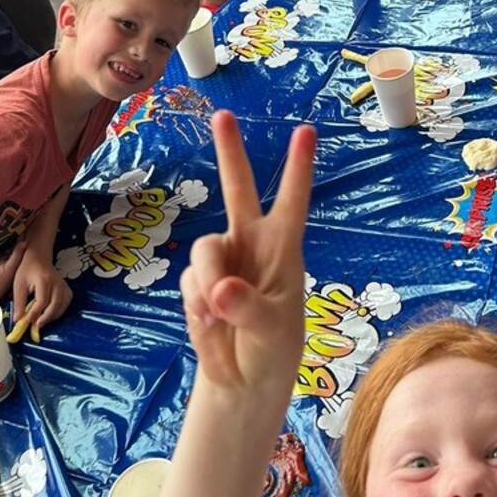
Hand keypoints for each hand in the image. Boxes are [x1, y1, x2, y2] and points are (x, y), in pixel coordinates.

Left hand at [11, 251, 73, 334]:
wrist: (38, 256)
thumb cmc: (26, 269)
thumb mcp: (18, 284)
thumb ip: (19, 302)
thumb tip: (18, 320)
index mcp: (43, 280)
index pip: (42, 301)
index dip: (35, 313)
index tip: (27, 321)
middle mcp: (56, 282)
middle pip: (55, 304)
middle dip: (46, 317)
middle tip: (37, 325)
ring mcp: (62, 283)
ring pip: (63, 304)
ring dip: (54, 315)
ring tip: (43, 320)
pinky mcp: (65, 285)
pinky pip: (67, 300)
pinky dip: (61, 309)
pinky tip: (52, 313)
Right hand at [181, 111, 314, 394]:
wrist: (242, 382)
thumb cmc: (273, 351)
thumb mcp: (270, 332)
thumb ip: (247, 309)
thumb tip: (220, 290)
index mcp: (283, 247)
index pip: (292, 200)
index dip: (298, 167)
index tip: (307, 131)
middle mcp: (252, 243)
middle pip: (237, 188)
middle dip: (229, 151)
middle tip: (222, 114)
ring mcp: (223, 260)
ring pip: (204, 247)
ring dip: (207, 284)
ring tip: (218, 317)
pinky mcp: (199, 280)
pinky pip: (190, 280)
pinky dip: (196, 305)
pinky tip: (210, 325)